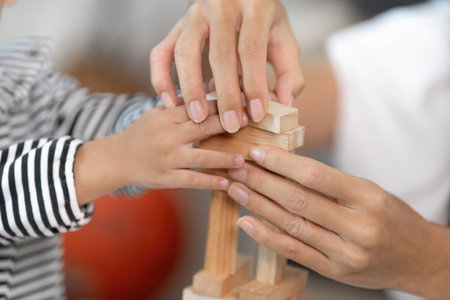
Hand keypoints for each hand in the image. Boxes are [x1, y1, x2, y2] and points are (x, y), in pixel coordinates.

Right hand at [74, 101, 246, 203]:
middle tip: (249, 125)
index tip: (241, 104)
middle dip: (228, 125)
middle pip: (203, 128)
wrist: (117, 159)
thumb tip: (212, 93)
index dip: (222, 106)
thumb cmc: (143, 134)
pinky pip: (191, 180)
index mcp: (167, 116)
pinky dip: (210, 182)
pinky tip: (225, 183)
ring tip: (243, 160)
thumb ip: (181, 106)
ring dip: (225, 158)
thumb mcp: (158, 114)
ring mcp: (167, 158)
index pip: (198, 107)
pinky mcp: (165, 177)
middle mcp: (168, 135)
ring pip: (201, 157)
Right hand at [150, 0, 303, 131]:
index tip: (256, 114)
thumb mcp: (283, 37)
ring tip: (198, 118)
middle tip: (229, 124)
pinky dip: (161, 78)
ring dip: (190, 88)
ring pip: (186, 52)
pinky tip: (170, 102)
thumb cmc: (261, 20)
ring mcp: (194, 16)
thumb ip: (289, 71)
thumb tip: (284, 104)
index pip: (252, 50)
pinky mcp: (176, 26)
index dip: (254, 85)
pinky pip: (161, 52)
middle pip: (220, 54)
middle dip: (225, 94)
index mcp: (253, 7)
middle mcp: (221, 7)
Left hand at [227, 146, 449, 298]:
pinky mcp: (335, 271)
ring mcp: (345, 253)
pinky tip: (246, 222)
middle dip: (262, 181)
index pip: (315, 176)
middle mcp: (357, 227)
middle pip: (298, 200)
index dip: (281, 163)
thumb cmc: (391, 218)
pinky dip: (266, 236)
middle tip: (238, 167)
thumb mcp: (369, 191)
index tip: (257, 152)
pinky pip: (294, 252)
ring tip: (236, 189)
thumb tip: (283, 168)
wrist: (419, 258)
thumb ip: (330, 184)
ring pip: (291, 225)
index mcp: (368, 197)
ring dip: (258, 205)